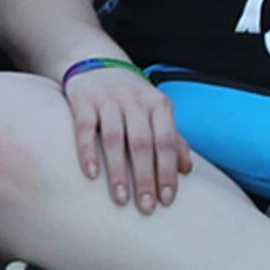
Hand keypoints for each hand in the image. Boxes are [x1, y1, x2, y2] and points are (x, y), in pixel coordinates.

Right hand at [64, 60, 189, 212]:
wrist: (96, 63)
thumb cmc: (131, 97)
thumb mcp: (155, 111)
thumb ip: (172, 138)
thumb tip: (187, 169)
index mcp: (158, 104)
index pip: (167, 142)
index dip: (167, 172)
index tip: (167, 200)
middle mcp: (134, 99)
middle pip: (142, 143)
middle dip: (145, 178)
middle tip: (146, 207)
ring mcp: (107, 98)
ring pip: (114, 138)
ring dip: (118, 171)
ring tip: (121, 199)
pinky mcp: (83, 99)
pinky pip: (84, 128)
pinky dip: (88, 151)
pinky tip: (91, 174)